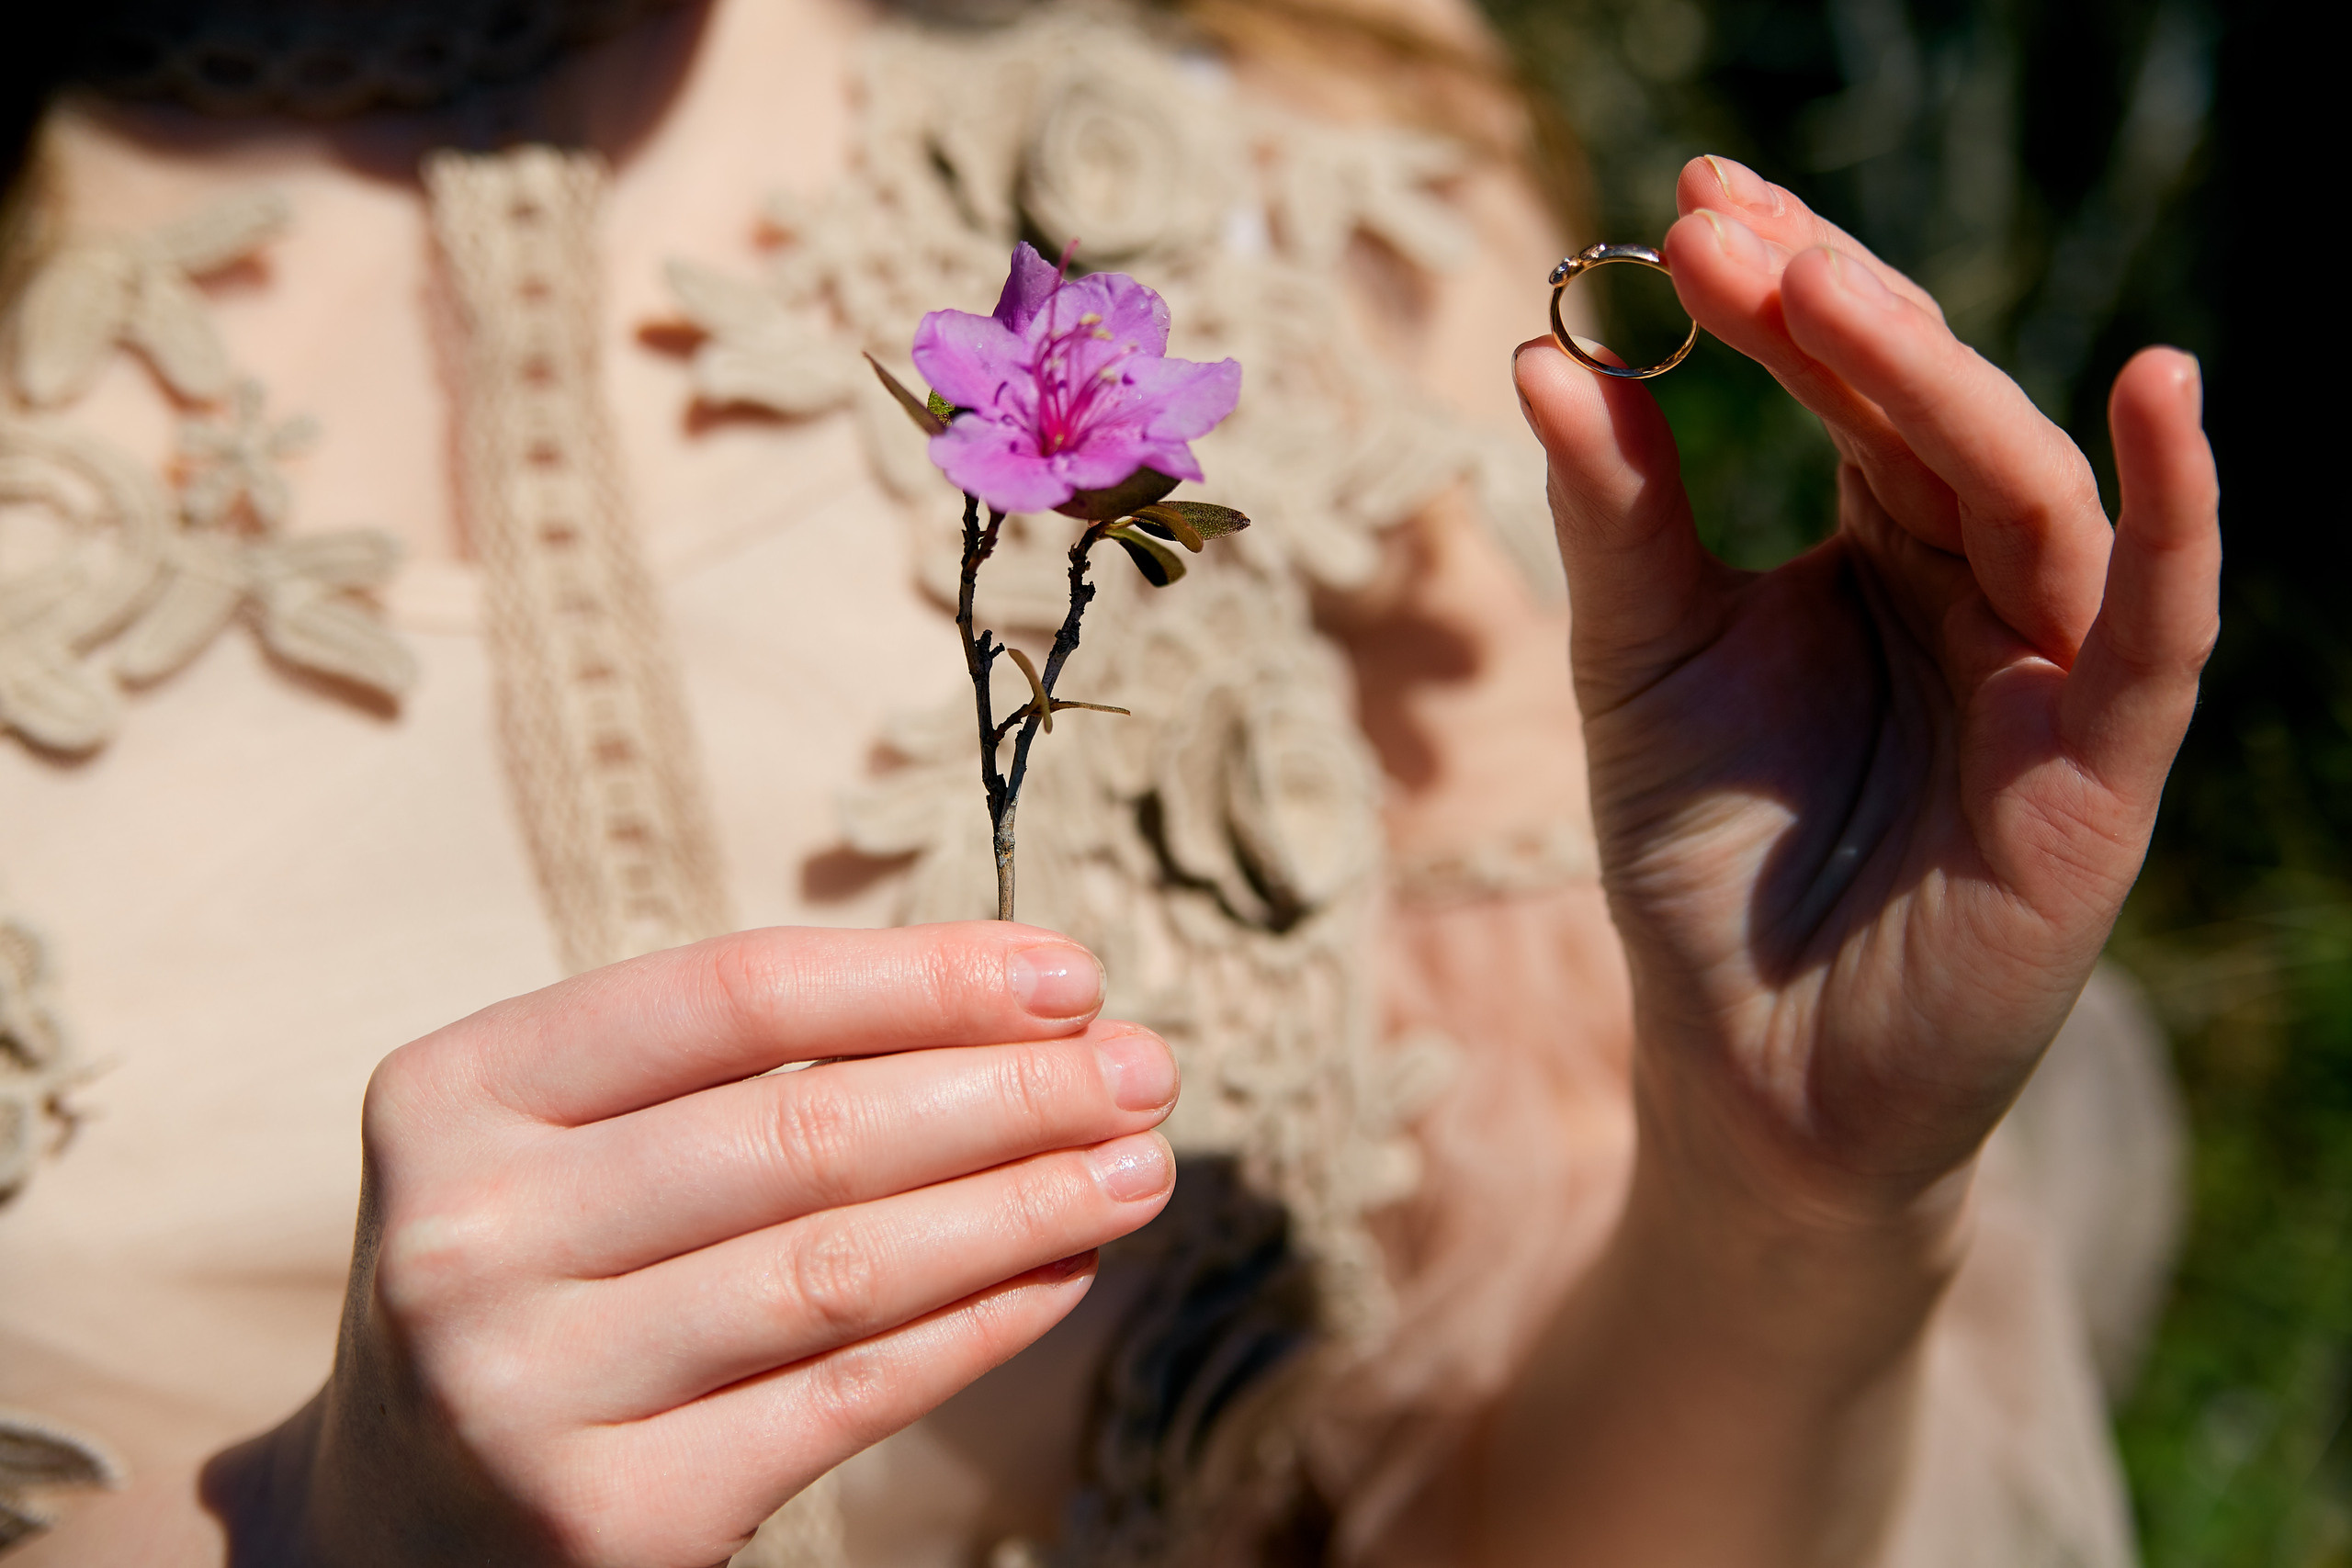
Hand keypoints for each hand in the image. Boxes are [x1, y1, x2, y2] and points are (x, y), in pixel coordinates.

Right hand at [212, 923, 1176, 1567]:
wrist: (390, 1518)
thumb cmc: (535, 1275)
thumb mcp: (571, 1142)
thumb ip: (740, 1072)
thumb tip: (1018, 1019)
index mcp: (456, 1091)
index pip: (735, 994)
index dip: (923, 977)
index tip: (1069, 975)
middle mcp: (468, 1236)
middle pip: (804, 1132)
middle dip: (1009, 1094)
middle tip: (1145, 1070)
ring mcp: (528, 1389)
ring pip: (840, 1269)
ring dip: (1020, 1207)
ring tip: (1137, 1167)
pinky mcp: (610, 1521)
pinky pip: (843, 1398)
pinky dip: (976, 1326)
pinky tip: (1063, 1271)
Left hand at [1515, 156, 2217, 1236]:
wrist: (1746, 1069)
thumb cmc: (1703, 864)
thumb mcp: (1639, 666)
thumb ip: (1618, 519)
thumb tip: (1544, 352)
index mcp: (1877, 546)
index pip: (1844, 382)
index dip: (1774, 288)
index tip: (1681, 199)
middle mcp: (1977, 584)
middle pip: (1927, 409)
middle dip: (1827, 306)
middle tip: (1717, 222)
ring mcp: (2049, 669)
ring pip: (2021, 485)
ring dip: (1930, 373)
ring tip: (1817, 278)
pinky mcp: (2100, 771)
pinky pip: (2161, 625)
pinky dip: (2176, 512)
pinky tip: (2161, 387)